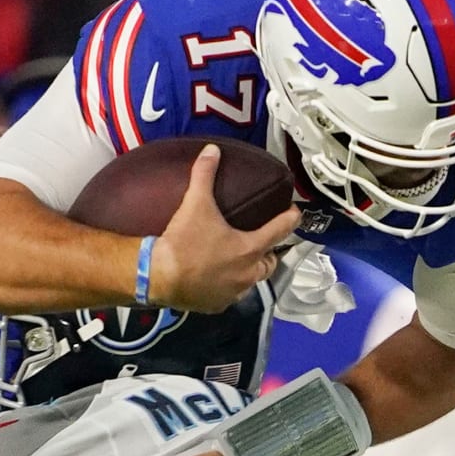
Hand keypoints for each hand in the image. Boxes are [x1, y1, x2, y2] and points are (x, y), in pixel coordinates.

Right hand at [148, 144, 300, 312]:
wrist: (159, 276)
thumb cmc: (184, 241)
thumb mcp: (195, 204)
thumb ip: (205, 175)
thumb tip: (212, 150)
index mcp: (249, 249)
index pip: (279, 230)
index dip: (290, 219)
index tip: (295, 214)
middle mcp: (248, 274)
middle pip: (269, 263)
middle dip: (269, 253)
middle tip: (262, 243)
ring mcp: (234, 292)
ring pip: (251, 282)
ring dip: (249, 271)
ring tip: (239, 261)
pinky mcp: (217, 305)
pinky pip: (230, 295)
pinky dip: (227, 286)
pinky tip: (218, 279)